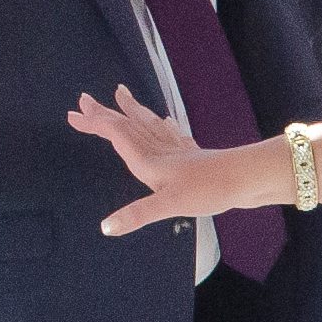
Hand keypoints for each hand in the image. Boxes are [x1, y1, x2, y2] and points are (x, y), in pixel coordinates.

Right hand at [70, 89, 279, 234]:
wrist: (248, 178)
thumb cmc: (209, 189)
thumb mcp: (170, 205)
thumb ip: (138, 214)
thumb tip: (106, 227)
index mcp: (149, 161)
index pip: (117, 135)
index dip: (95, 124)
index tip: (73, 114)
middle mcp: (161, 151)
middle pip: (129, 126)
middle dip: (106, 113)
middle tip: (85, 99)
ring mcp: (179, 151)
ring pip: (149, 125)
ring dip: (132, 111)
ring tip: (121, 94)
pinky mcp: (195, 155)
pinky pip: (173, 134)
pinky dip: (164, 125)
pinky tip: (166, 120)